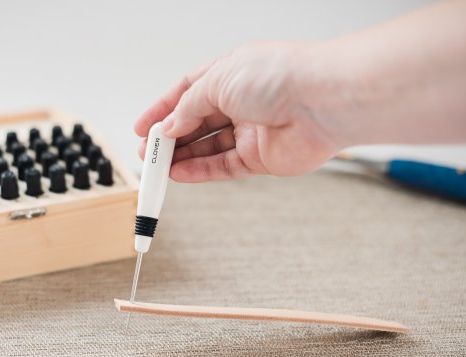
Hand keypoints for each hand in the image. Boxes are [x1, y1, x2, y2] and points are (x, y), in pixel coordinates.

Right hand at [134, 41, 341, 181]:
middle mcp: (241, 102)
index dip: (164, 110)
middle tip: (147, 152)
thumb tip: (171, 126)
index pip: (189, 93)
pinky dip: (200, 171)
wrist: (322, 102)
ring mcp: (251, 131)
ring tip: (157, 167)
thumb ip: (189, 106)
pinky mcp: (261, 158)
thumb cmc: (279, 77)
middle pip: (197, 123)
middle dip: (170, 138)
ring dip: (181, 157)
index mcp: (231, 74)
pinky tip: (180, 174)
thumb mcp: (218, 81)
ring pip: (208, 147)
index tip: (143, 127)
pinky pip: (224, 167)